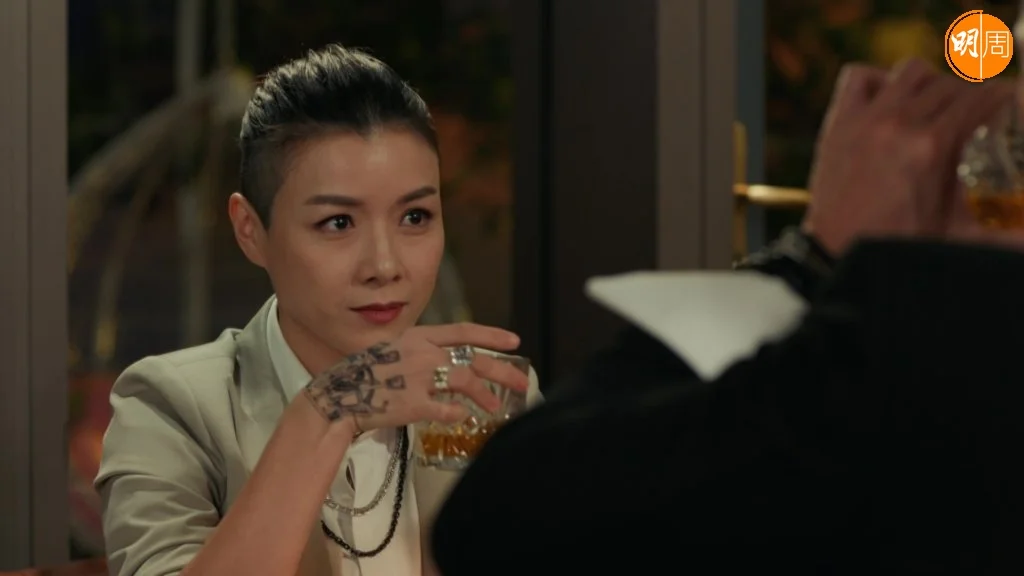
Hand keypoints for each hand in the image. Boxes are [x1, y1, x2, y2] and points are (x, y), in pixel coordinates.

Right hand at [302, 323, 529, 430]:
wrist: (337, 395)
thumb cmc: (365, 375)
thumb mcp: (395, 352)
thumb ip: (423, 354)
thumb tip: (452, 367)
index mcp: (418, 336)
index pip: (463, 332)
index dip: (491, 336)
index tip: (514, 341)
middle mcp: (422, 352)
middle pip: (472, 359)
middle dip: (501, 370)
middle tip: (521, 381)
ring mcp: (418, 377)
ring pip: (464, 382)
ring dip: (484, 396)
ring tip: (495, 408)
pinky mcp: (413, 403)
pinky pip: (446, 409)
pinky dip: (457, 413)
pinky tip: (462, 417)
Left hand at [802, 58, 1013, 256]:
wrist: (837, 252)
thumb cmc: (898, 244)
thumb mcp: (957, 231)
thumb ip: (1004, 235)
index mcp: (932, 148)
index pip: (980, 99)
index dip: (1001, 95)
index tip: (1007, 99)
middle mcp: (900, 125)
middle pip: (950, 84)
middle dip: (969, 94)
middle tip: (973, 110)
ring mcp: (867, 120)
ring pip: (910, 71)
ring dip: (928, 81)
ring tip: (932, 102)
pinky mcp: (839, 122)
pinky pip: (859, 76)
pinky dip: (876, 80)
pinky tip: (887, 100)